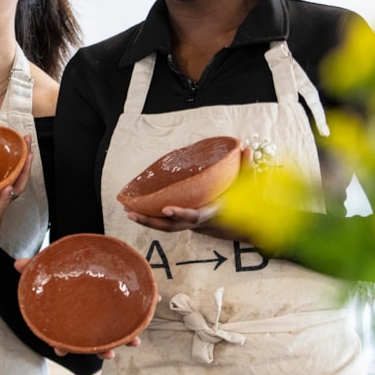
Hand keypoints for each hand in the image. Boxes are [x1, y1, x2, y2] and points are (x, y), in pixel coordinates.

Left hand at [0, 137, 32, 271]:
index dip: (6, 156)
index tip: (9, 139)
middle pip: (13, 173)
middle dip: (22, 157)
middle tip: (26, 140)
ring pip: (14, 185)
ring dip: (21, 171)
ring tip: (27, 157)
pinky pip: (2, 205)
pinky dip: (5, 197)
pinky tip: (8, 188)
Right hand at [15, 260, 159, 356]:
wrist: (84, 259)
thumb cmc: (64, 269)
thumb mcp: (48, 266)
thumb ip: (34, 266)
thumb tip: (17, 264)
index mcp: (71, 316)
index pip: (64, 335)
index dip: (63, 345)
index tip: (60, 350)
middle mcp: (88, 319)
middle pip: (93, 339)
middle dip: (100, 349)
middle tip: (108, 354)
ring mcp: (106, 314)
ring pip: (116, 332)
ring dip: (126, 338)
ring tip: (135, 342)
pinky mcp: (121, 303)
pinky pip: (132, 313)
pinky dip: (141, 314)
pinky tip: (148, 315)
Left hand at [127, 147, 254, 241]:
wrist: (241, 224)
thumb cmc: (241, 202)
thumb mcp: (246, 185)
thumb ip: (246, 168)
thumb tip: (246, 147)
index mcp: (211, 213)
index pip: (194, 215)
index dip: (181, 213)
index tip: (166, 209)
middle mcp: (197, 222)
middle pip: (171, 226)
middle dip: (151, 221)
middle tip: (132, 213)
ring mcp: (189, 225)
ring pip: (165, 227)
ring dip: (146, 221)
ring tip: (128, 212)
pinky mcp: (183, 223)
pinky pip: (164, 223)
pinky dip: (150, 219)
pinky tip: (135, 211)